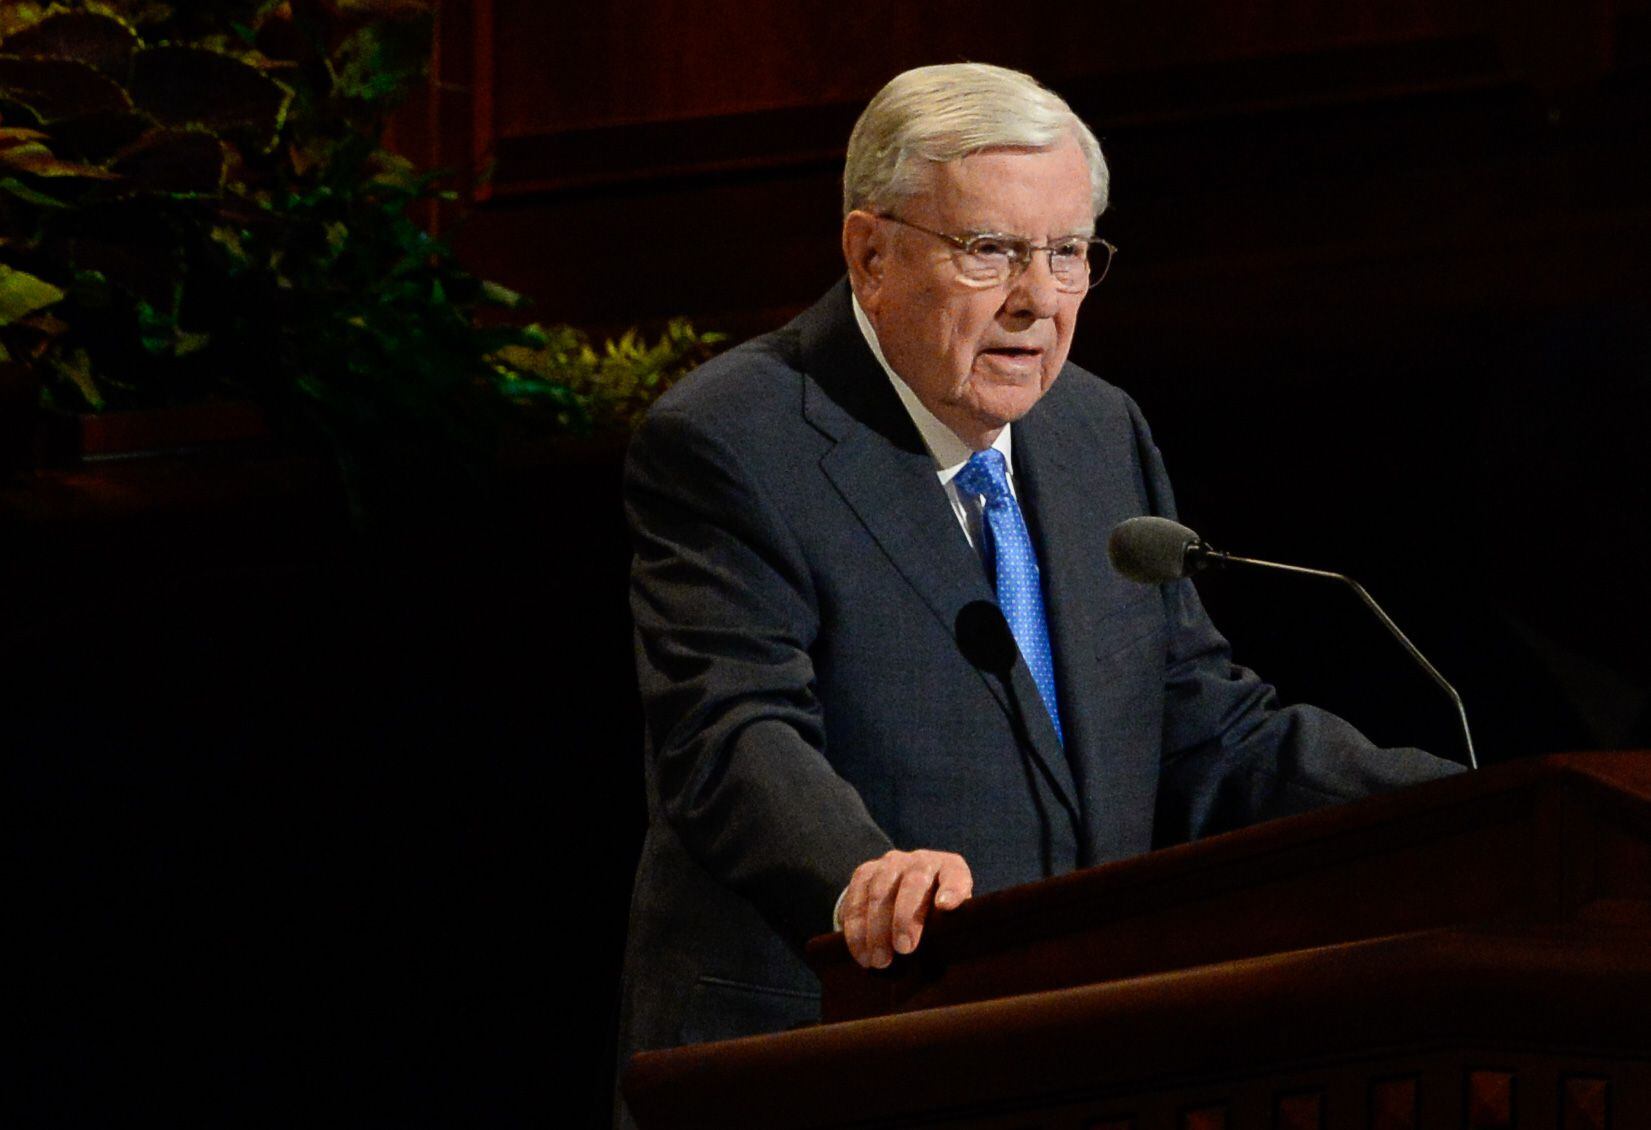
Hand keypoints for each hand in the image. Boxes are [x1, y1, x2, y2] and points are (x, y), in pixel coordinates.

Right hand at [840, 849, 972, 968]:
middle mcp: (921, 861)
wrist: (902, 892)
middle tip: (904, 949)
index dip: (952, 889)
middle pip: (914, 882)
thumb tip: (943, 957)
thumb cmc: (935, 916)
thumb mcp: (949, 919)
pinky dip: (856, 929)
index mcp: (949, 869)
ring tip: (879, 960)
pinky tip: (861, 952)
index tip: (946, 907)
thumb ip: (948, 930)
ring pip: (880, 891)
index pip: (955, 874)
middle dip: (906, 917)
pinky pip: (856, 898)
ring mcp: (891, 864)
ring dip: (877, 930)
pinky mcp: (865, 872)